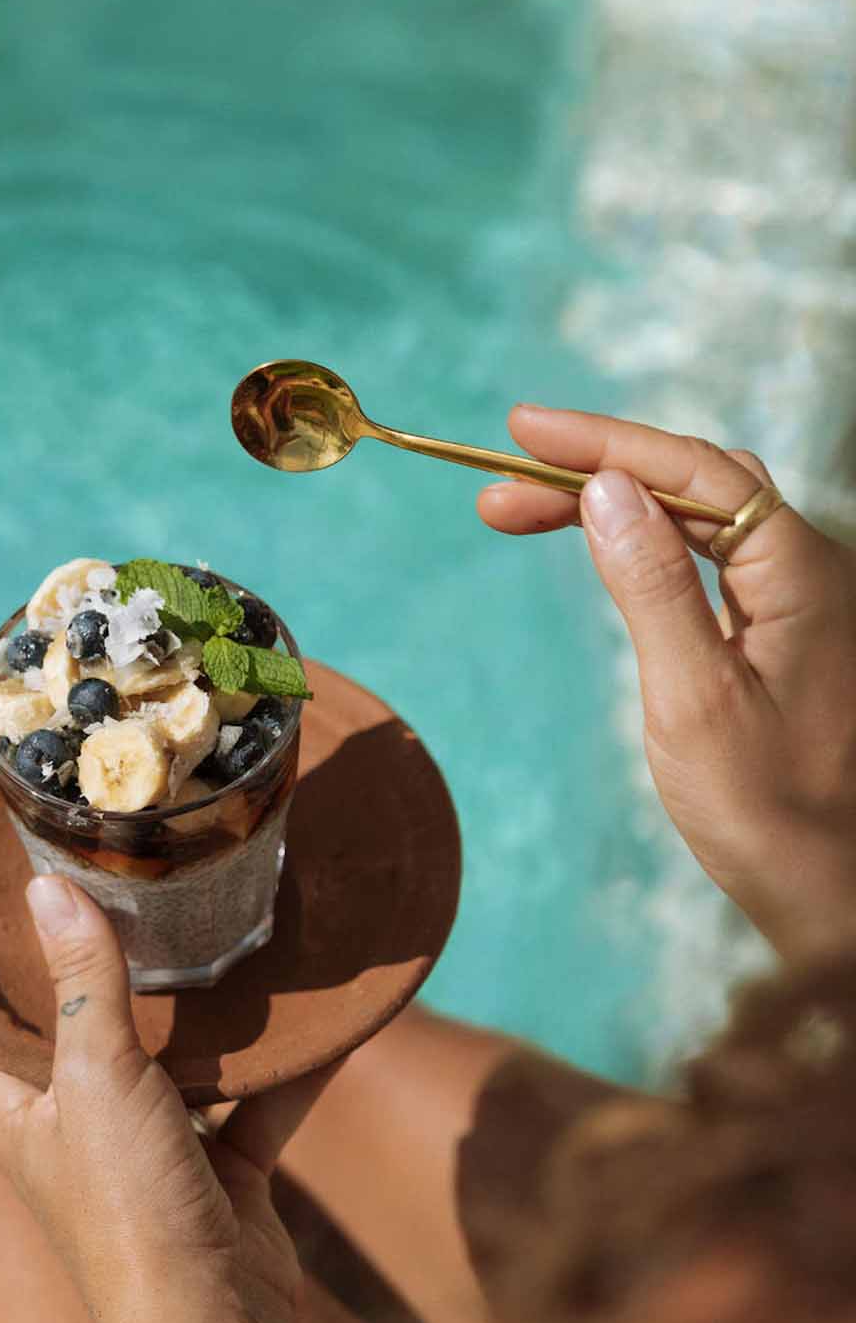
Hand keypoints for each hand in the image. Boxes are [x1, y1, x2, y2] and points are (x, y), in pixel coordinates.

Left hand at [0, 874, 335, 1322]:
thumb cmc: (124, 1205)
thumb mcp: (96, 1077)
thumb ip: (82, 983)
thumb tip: (44, 886)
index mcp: (15, 1106)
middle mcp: (75, 1124)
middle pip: (81, 1028)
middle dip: (103, 964)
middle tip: (127, 878)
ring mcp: (149, 1148)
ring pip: (174, 1059)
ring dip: (200, 1010)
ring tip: (220, 921)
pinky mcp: (220, 1170)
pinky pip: (251, 1099)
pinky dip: (281, 1065)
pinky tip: (317, 1011)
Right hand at [479, 406, 855, 961]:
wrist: (827, 891)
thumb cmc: (767, 811)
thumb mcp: (692, 698)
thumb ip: (650, 586)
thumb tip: (605, 490)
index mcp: (802, 574)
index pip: (695, 472)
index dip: (603, 443)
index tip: (522, 431)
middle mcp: (809, 571)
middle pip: (695, 484)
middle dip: (594, 471)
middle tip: (499, 488)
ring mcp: (797, 602)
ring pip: (698, 519)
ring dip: (612, 506)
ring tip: (520, 513)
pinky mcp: (780, 633)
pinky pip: (708, 561)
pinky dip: (644, 546)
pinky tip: (599, 550)